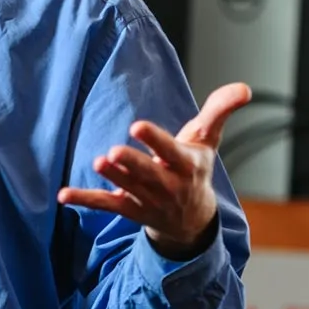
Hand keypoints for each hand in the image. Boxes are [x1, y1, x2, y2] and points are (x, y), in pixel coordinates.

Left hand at [57, 82, 249, 259]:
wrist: (191, 221)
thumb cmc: (194, 170)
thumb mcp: (208, 141)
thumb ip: (220, 111)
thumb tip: (245, 87)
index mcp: (187, 166)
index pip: (172, 151)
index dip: (156, 140)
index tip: (137, 125)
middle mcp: (168, 185)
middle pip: (148, 174)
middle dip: (133, 164)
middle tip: (114, 151)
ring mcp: (148, 200)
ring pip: (128, 188)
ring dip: (112, 177)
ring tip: (98, 162)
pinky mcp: (129, 210)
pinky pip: (106, 205)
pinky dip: (86, 200)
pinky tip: (64, 194)